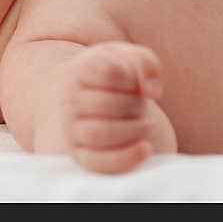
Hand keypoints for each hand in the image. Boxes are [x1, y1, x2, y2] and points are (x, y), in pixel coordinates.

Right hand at [63, 41, 168, 173]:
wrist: (92, 97)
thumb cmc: (116, 75)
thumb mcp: (130, 58)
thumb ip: (145, 63)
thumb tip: (152, 91)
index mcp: (81, 70)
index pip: (110, 72)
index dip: (131, 76)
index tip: (133, 79)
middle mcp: (70, 99)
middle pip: (105, 104)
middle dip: (134, 104)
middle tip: (141, 103)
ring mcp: (73, 129)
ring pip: (99, 134)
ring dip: (133, 130)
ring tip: (148, 125)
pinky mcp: (81, 155)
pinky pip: (98, 163)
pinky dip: (126, 157)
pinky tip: (146, 148)